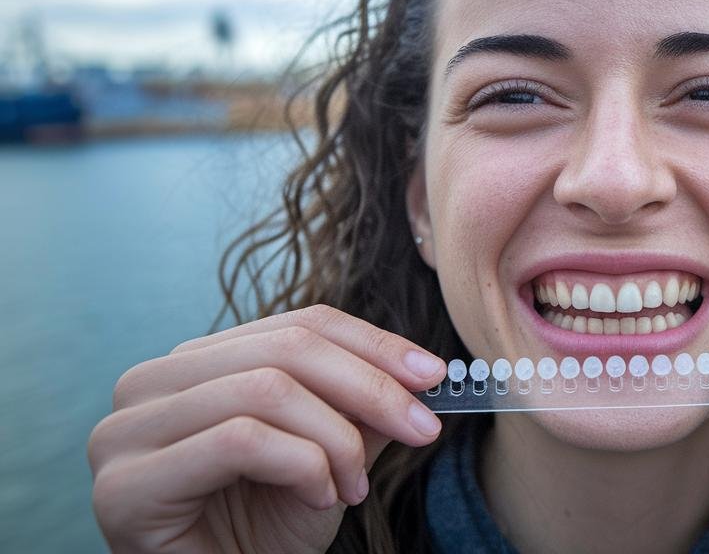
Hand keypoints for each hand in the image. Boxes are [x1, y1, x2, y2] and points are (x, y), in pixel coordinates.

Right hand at [88, 304, 445, 552]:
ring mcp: (126, 432)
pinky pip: (239, 440)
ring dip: (336, 440)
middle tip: (424, 428)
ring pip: (265, 391)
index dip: (373, 343)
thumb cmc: (263, 532)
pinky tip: (320, 496)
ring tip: (354, 487)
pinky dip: (301, 465)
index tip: (433, 374)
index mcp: (196, 364)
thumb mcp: (328, 456)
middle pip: (285, 348)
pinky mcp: (127, 484)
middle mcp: (149, 384)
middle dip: (371, 387)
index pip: (298, 324)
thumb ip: (360, 408)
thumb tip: (420, 369)